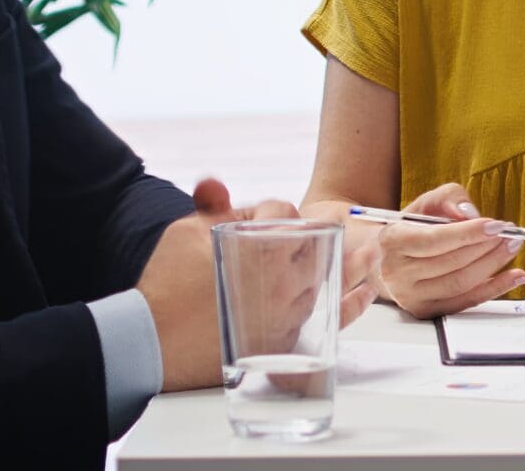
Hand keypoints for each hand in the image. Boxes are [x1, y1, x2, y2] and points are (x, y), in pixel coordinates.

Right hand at [141, 179, 359, 391]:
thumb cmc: (167, 284)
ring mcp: (284, 312)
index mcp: (260, 246)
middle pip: (316, 244)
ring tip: (373, 253)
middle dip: (321, 233)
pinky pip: (327, 322)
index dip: (272, 211)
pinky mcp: (282, 341)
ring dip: (351, 264)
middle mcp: (280, 279)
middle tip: (342, 227)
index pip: (283, 213)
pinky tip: (363, 293)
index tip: (257, 220)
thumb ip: (210, 205)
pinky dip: (350, 306)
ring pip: (326, 279)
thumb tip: (215, 184)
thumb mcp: (186, 232)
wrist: (152, 340)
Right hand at [370, 182, 524, 317]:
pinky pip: (466, 302)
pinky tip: (514, 276)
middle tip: (511, 234)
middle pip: (451, 263)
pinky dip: (494, 289)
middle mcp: (396, 273)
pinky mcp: (426, 312)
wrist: (389, 258)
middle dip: (487, 247)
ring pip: (461, 284)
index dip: (468, 233)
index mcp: (392, 241)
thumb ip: (448, 199)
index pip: (434, 240)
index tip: (497, 225)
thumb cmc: (412, 227)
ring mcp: (410, 297)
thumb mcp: (426, 203)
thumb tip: (469, 213)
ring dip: (493, 265)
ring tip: (512, 247)